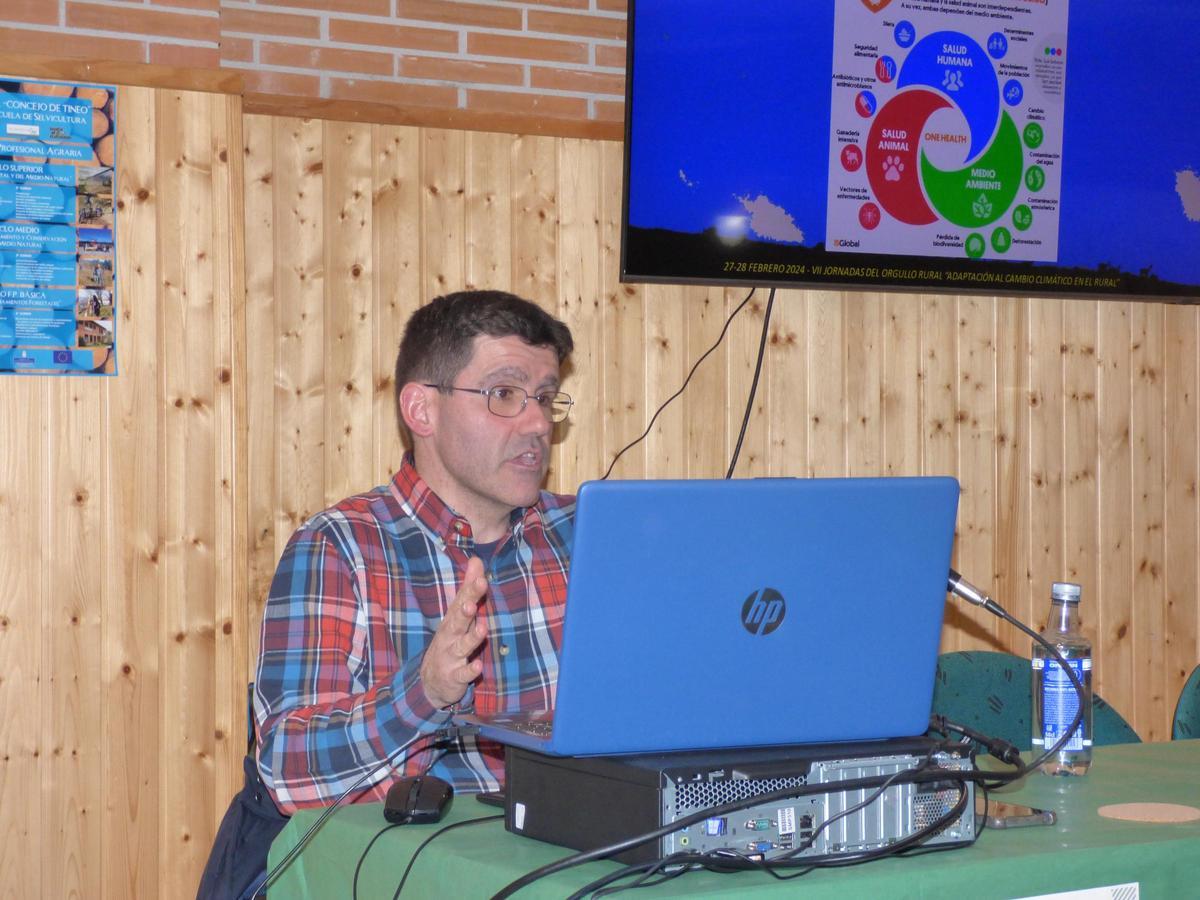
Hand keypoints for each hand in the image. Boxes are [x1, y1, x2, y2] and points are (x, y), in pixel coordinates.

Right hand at [421, 557, 488, 709]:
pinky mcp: (454, 676)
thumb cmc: (450, 640)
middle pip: (458, 621)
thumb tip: (476, 559)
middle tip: (472, 602)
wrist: (430, 681)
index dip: (471, 590)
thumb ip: (468, 589)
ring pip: (462, 646)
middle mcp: (450, 636)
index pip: (462, 601)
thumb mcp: (458, 615)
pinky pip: (462, 674)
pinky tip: (478, 666)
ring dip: (472, 638)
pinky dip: (469, 670)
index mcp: (453, 619)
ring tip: (483, 629)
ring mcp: (451, 656)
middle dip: (465, 611)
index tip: (481, 578)